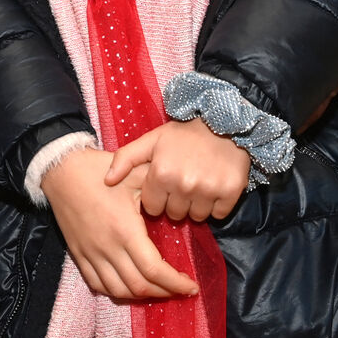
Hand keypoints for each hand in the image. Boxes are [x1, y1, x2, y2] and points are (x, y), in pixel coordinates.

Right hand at [41, 147, 198, 300]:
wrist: (61, 170)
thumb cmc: (99, 170)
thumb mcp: (134, 172)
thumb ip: (159, 185)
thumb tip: (180, 194)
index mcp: (125, 230)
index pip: (154, 270)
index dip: (175, 283)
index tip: (191, 286)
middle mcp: (108, 248)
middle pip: (139, 286)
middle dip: (164, 292)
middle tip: (179, 289)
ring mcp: (91, 254)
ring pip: (118, 291)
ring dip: (141, 296)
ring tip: (158, 289)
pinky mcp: (79, 254)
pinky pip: (98, 284)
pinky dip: (116, 292)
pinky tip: (129, 287)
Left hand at [105, 119, 249, 222]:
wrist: (223, 120)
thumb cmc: (183, 133)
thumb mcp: (151, 140)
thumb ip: (125, 159)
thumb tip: (107, 181)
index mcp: (161, 173)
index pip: (152, 207)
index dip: (157, 196)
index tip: (164, 183)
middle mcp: (184, 184)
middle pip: (174, 214)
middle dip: (175, 202)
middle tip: (182, 182)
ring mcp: (209, 189)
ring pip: (196, 217)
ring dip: (196, 205)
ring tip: (198, 183)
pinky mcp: (230, 192)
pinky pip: (218, 214)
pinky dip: (216, 205)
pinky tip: (213, 186)